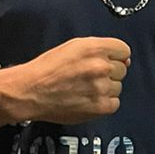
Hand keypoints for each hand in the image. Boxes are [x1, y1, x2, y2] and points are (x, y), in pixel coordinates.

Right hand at [4, 37, 130, 123]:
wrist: (30, 92)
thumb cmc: (47, 69)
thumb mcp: (73, 47)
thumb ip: (99, 49)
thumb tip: (123, 59)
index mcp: (94, 48)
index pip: (124, 50)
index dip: (116, 56)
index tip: (109, 61)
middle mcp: (100, 66)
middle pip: (122, 69)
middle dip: (109, 72)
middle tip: (90, 76)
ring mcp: (101, 88)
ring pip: (118, 87)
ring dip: (106, 88)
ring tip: (86, 88)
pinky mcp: (100, 107)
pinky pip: (115, 103)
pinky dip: (104, 103)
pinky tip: (89, 99)